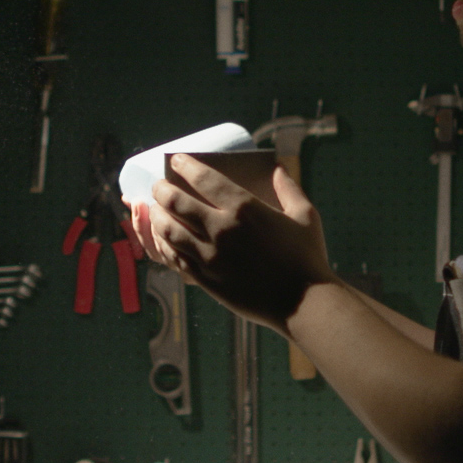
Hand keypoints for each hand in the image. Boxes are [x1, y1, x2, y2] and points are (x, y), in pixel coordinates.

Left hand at [131, 156, 335, 332]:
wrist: (303, 303)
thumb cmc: (307, 257)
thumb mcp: (305, 215)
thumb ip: (288, 189)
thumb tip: (278, 168)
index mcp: (245, 208)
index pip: (204, 179)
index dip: (185, 166)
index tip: (177, 160)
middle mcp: (222, 229)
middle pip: (177, 203)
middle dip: (162, 190)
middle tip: (158, 186)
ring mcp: (210, 256)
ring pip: (169, 231)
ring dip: (157, 217)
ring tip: (155, 211)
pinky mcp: (206, 279)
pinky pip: (175, 258)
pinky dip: (164, 246)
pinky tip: (163, 241)